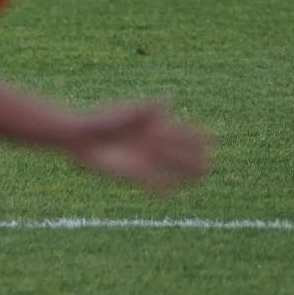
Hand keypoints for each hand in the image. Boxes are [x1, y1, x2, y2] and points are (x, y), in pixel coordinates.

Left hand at [65, 101, 213, 193]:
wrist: (79, 136)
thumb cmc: (102, 120)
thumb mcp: (127, 113)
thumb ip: (148, 110)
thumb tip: (171, 99)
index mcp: (150, 127)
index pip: (180, 131)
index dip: (196, 135)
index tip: (215, 139)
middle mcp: (150, 143)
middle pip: (179, 151)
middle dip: (195, 157)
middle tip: (213, 163)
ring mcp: (142, 159)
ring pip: (170, 168)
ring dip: (185, 174)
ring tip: (201, 180)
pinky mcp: (132, 173)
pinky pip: (152, 183)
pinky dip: (162, 188)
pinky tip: (172, 196)